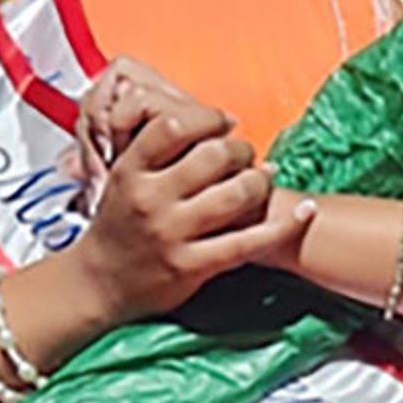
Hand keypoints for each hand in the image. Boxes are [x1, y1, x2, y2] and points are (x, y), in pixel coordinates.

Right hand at [67, 58, 315, 324]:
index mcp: (130, 171)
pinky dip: (285, 225)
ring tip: (263, 179)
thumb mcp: (123, 178)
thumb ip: (157, 150)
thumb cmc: (119, 225)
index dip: (208, 117)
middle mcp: (150, 199)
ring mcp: (172, 234)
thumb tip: (213, 121)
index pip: (173, 126)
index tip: (224, 122)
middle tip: (244, 155)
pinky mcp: (192, 266)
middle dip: (239, 149)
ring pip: (236, 194)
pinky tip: (305, 211)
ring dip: (260, 181)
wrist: (96, 285)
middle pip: (213, 155)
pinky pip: (250, 242)